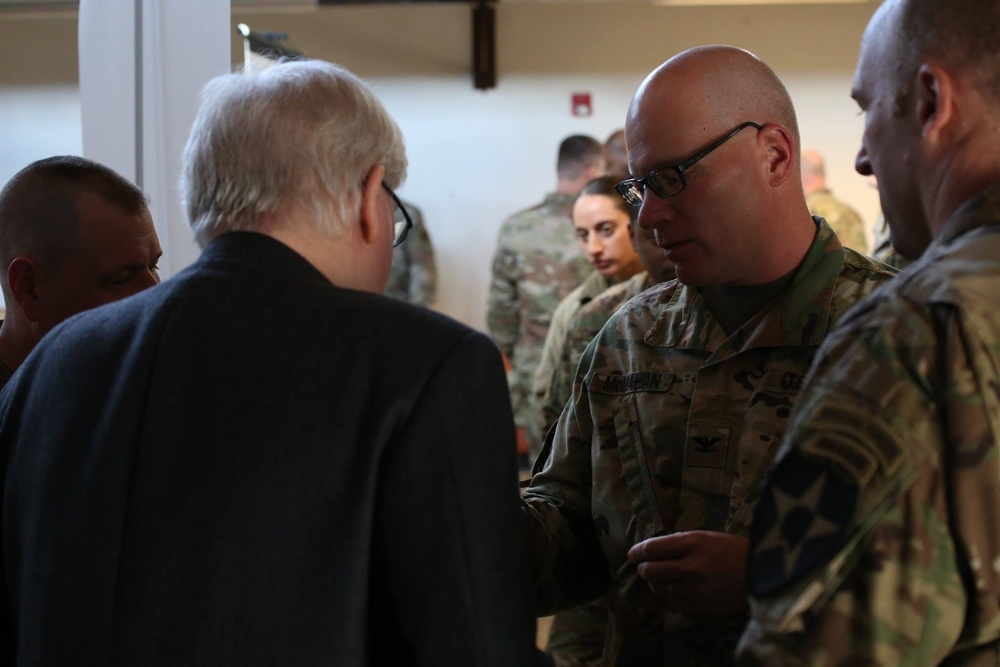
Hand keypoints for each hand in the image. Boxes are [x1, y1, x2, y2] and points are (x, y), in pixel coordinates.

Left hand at [627, 530, 748, 614]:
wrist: (765, 573)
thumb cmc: (736, 550)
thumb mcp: (708, 536)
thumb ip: (681, 543)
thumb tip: (654, 550)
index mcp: (693, 542)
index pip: (652, 548)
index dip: (637, 552)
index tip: (633, 554)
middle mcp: (692, 566)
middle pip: (650, 571)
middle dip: (643, 569)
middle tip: (644, 567)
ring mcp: (697, 589)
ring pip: (660, 590)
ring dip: (654, 584)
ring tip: (657, 580)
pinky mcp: (702, 606)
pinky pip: (673, 604)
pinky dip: (667, 597)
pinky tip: (670, 591)